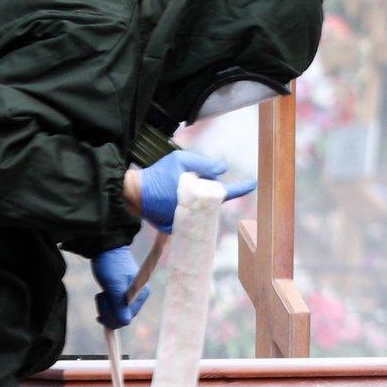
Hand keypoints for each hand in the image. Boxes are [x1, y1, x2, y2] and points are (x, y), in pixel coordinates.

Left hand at [92, 245, 148, 328]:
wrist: (105, 249)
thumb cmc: (110, 264)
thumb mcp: (112, 285)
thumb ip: (118, 303)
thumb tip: (124, 322)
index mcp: (141, 294)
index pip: (127, 317)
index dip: (112, 317)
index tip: (99, 312)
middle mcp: (140, 296)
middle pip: (123, 317)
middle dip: (108, 312)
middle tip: (100, 297)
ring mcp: (133, 295)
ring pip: (118, 313)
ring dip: (106, 308)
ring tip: (101, 294)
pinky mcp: (125, 293)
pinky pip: (116, 308)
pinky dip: (107, 306)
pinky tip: (103, 298)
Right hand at [134, 148, 253, 229]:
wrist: (134, 193)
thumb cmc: (158, 175)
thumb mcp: (180, 160)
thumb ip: (204, 164)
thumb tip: (222, 169)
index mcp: (202, 195)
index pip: (227, 191)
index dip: (241, 188)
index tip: (253, 184)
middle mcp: (198, 212)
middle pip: (210, 195)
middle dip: (202, 185)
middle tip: (183, 177)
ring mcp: (188, 220)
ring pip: (198, 203)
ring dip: (191, 193)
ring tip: (171, 186)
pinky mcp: (177, 226)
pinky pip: (186, 210)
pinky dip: (181, 202)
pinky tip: (166, 195)